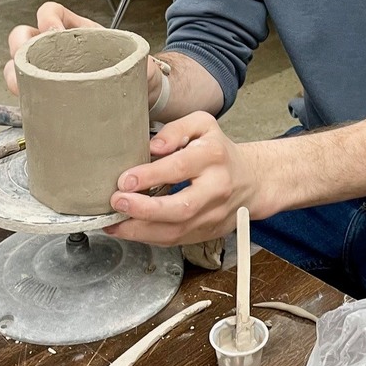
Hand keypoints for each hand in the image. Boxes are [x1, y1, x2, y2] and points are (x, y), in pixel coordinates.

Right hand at [5, 1, 163, 105]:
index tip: (55, 32)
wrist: (138, 96)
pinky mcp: (47, 96)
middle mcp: (57, 49)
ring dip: (14, 75)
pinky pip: (26, 94)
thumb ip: (140, 61)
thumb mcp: (138, 59)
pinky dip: (23, 98)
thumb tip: (144, 69)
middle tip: (30, 60)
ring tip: (22, 87)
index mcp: (77, 31)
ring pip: (17, 66)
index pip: (51, 12)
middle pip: (23, 37)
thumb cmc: (134, 71)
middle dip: (20, 46)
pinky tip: (31, 106)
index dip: (47, 18)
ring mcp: (48, 72)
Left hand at [104, 112, 261, 246]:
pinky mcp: (207, 232)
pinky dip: (148, 238)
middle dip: (144, 209)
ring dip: (140, 231)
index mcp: (214, 156)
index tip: (125, 180)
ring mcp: (213, 215)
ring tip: (114, 222)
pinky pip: (176, 240)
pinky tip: (128, 230)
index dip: (150, 175)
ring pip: (177, 232)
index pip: (180, 167)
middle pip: (181, 207)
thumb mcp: (202, 125)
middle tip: (117, 202)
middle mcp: (216, 188)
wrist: (251, 180)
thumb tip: (154, 147)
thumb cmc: (219, 150)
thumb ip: (176, 130)